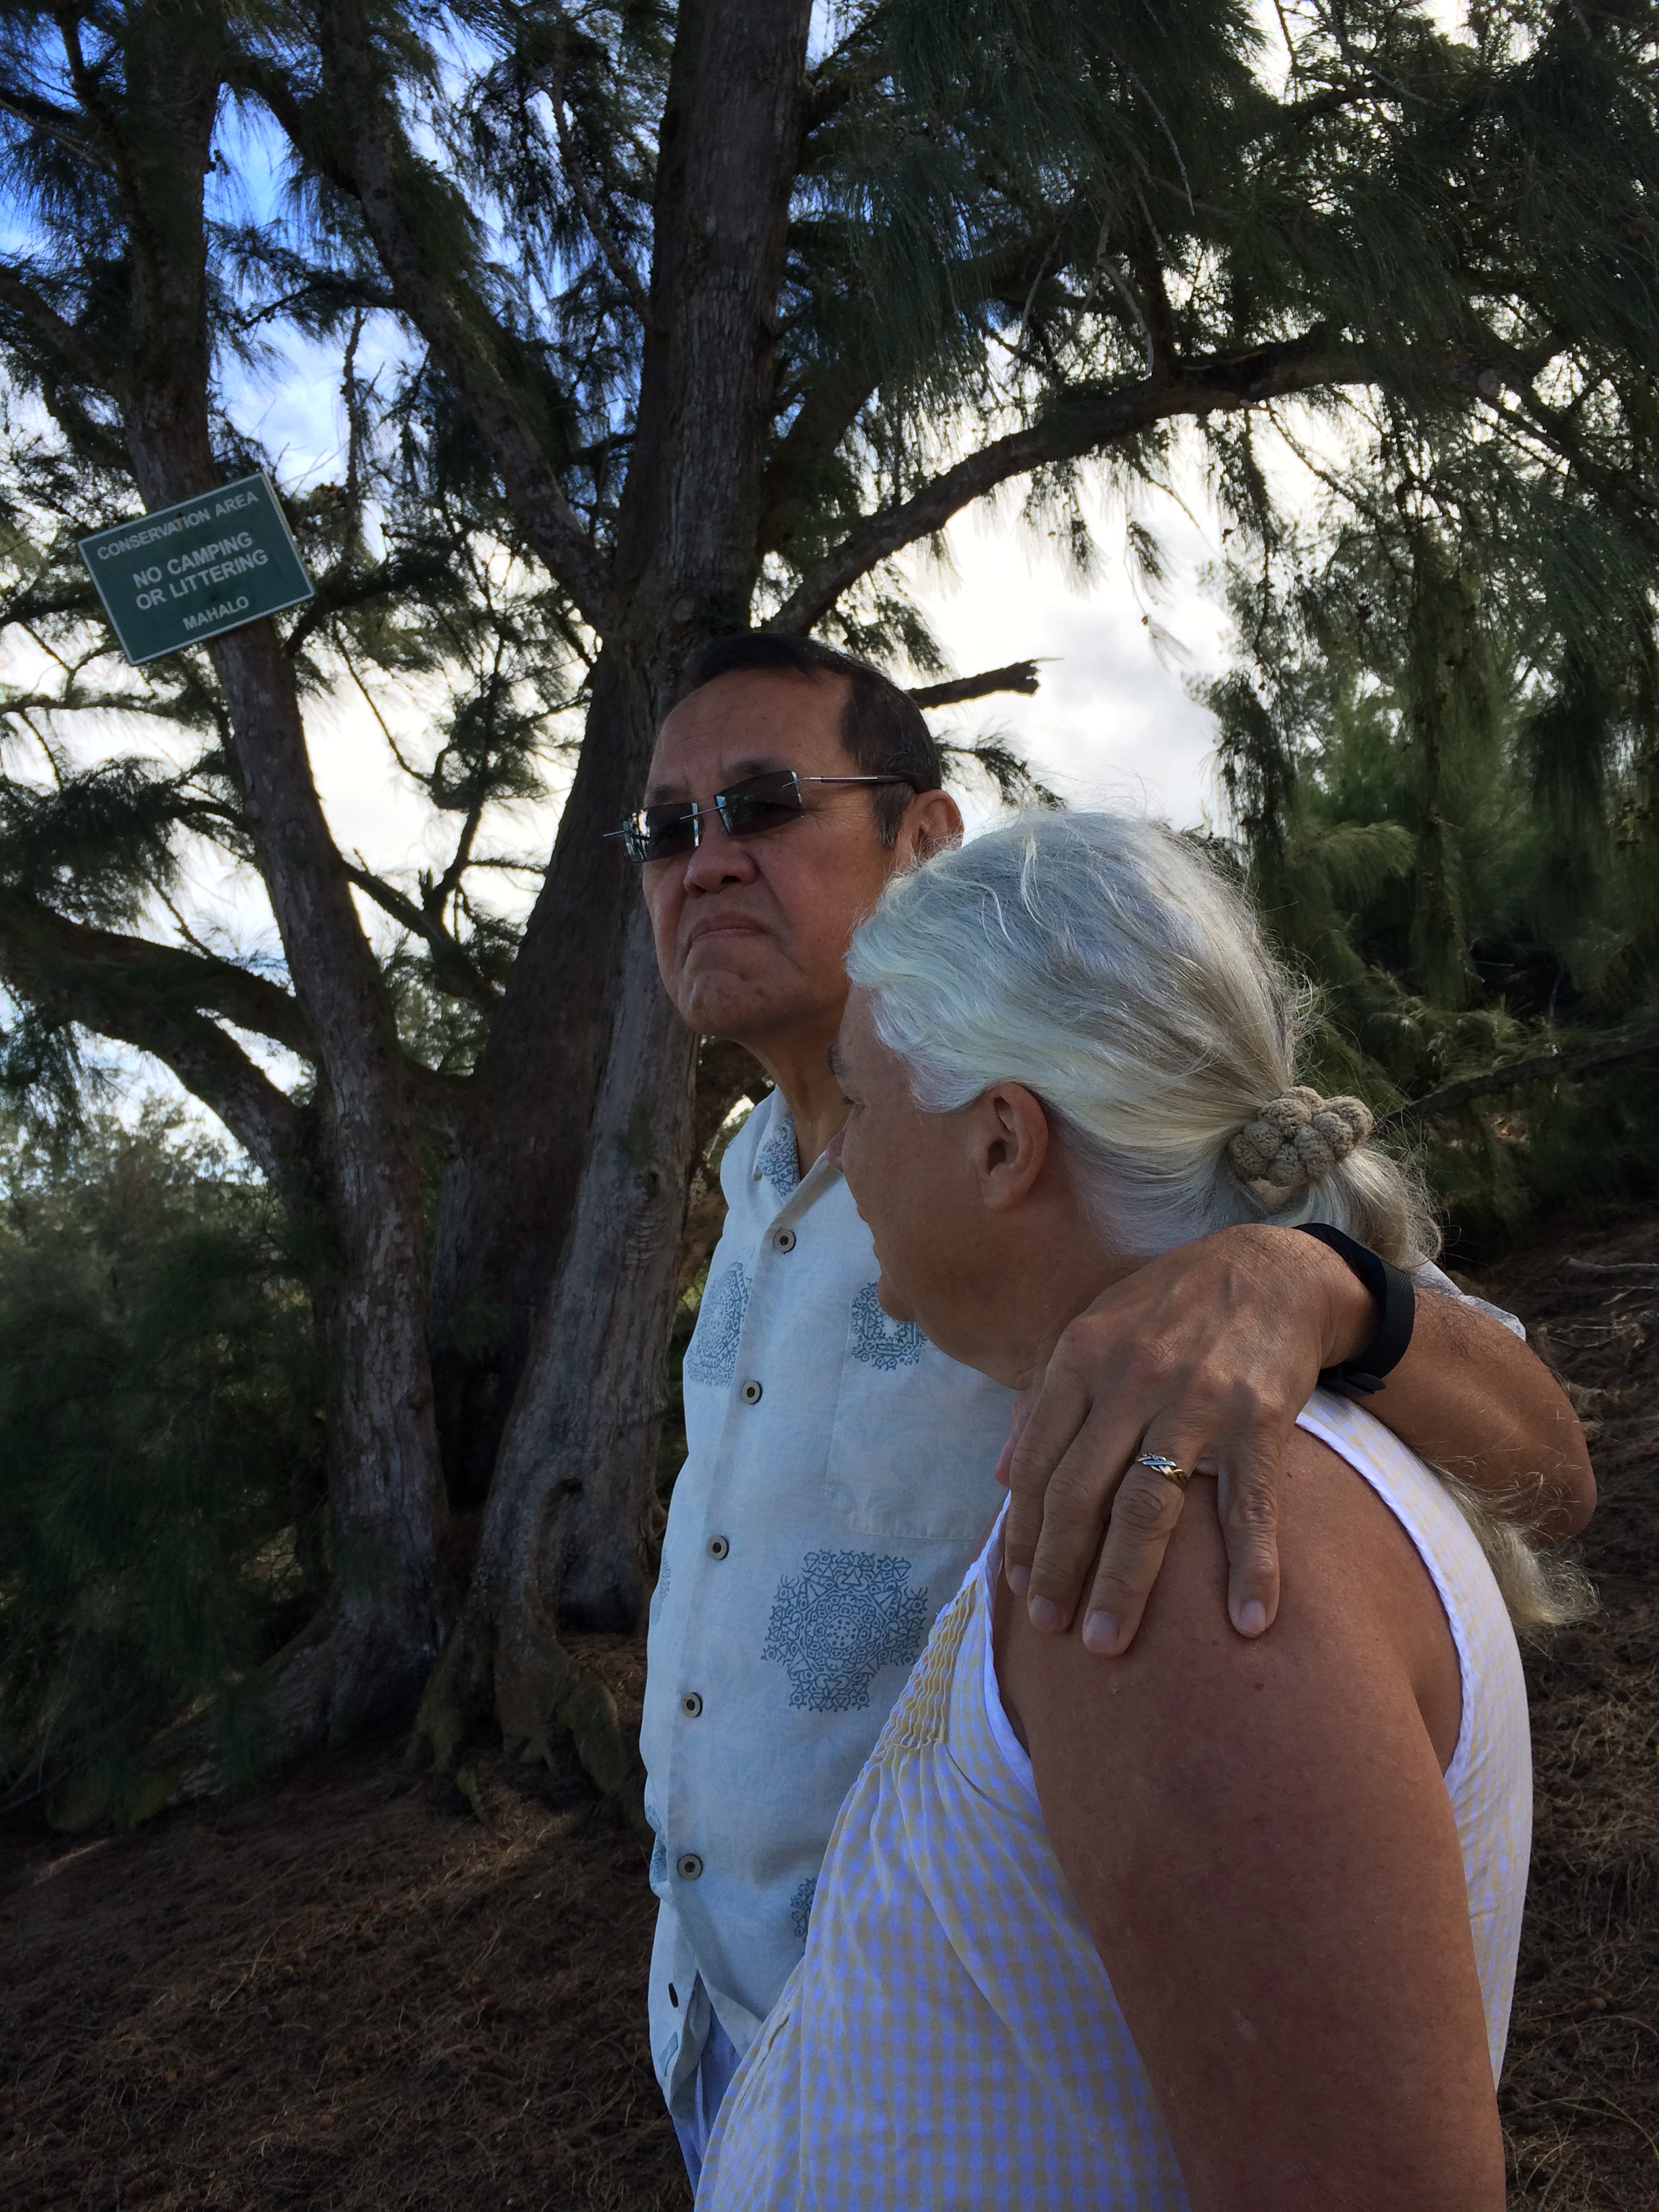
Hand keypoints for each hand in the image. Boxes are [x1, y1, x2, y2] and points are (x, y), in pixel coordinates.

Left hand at [999, 1224, 1372, 1653]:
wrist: (1274, 1270)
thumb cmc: (1172, 1305)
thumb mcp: (1095, 1327)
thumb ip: (1045, 1400)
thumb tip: (998, 1475)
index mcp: (1082, 1358)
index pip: (1038, 1462)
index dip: (1023, 1531)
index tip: (1016, 1586)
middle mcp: (1131, 1379)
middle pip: (1081, 1493)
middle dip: (1060, 1568)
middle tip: (1050, 1628)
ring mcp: (1196, 1401)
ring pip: (1147, 1507)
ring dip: (1125, 1583)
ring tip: (1107, 1642)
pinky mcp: (1258, 1420)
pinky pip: (1249, 1506)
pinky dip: (1251, 1567)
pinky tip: (1247, 1622)